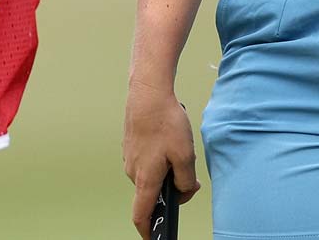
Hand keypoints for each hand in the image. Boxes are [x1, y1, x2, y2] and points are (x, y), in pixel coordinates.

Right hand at [123, 80, 199, 236]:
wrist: (147, 94)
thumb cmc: (164, 122)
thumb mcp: (185, 156)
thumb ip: (186, 181)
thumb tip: (184, 190)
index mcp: (145, 179)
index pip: (141, 215)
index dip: (147, 230)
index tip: (154, 237)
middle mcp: (133, 172)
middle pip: (151, 193)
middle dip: (170, 190)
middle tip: (188, 177)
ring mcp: (130, 158)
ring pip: (151, 175)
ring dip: (166, 170)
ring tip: (177, 148)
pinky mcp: (131, 146)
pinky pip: (147, 160)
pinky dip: (160, 158)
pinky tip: (168, 139)